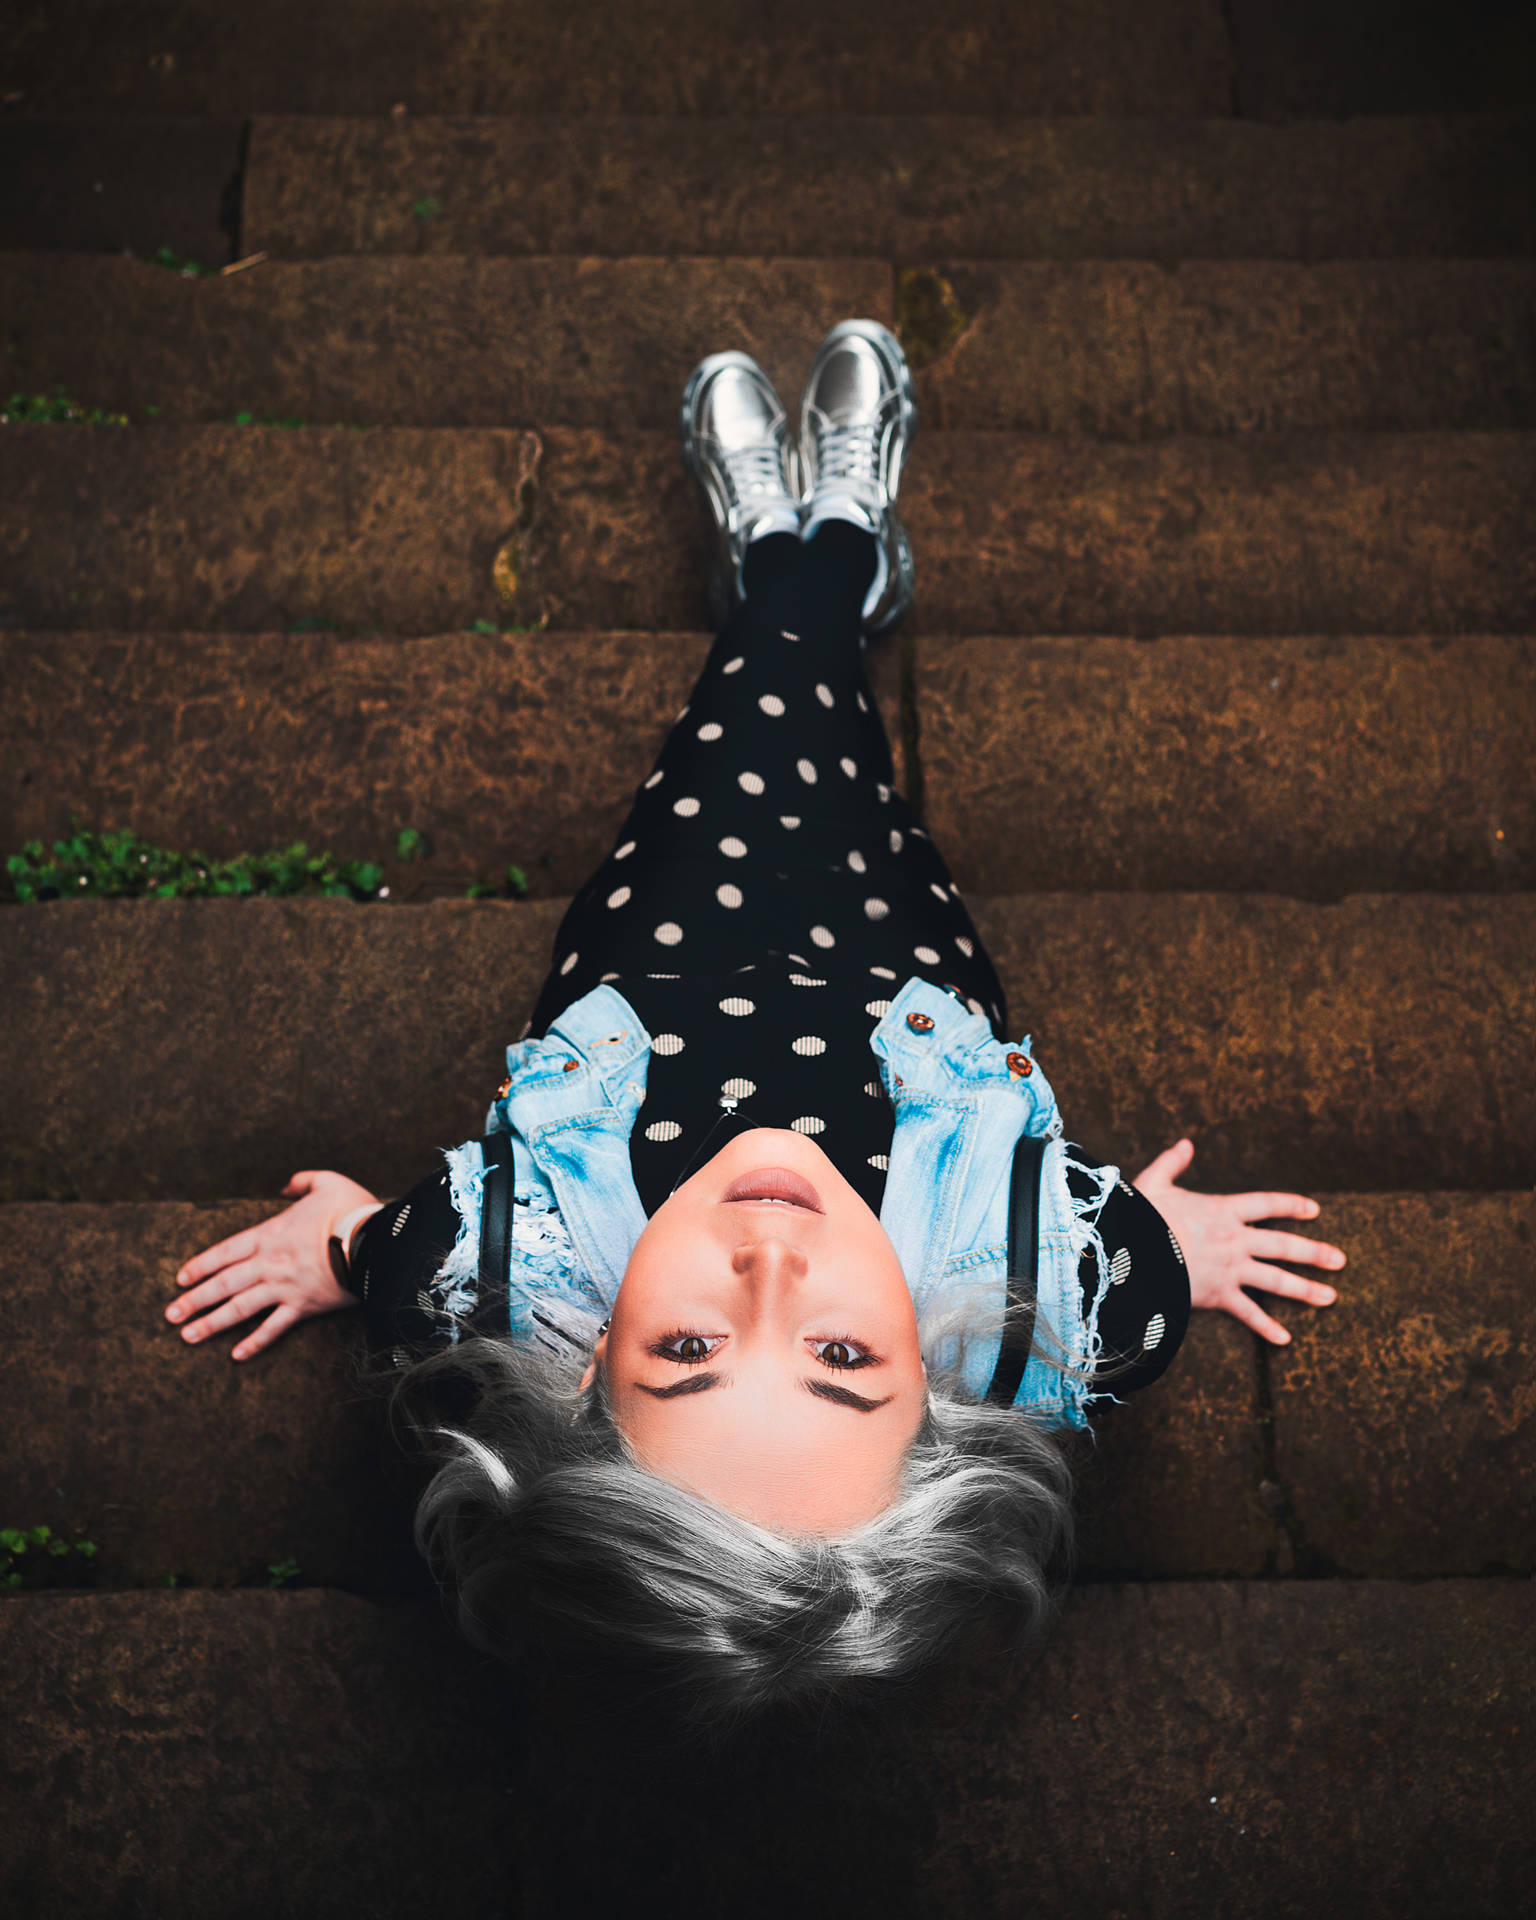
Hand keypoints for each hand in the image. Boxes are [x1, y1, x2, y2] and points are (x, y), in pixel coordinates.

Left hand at [165, 1169, 378, 1360]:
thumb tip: (286, 1186)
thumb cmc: (352, 1211)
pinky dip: (255, 1343)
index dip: (201, 1265)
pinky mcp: (304, 1307)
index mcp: (271, 1234)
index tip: (180, 1279)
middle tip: (170, 1315)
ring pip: (240, 1309)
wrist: (376, 1243)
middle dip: (194, 1300)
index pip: (225, 1252)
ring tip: (188, 1337)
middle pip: (224, 1284)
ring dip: (212, 1323)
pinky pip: (274, 1328)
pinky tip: (237, 1355)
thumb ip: (303, 1181)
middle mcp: (270, 1263)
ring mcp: (284, 1288)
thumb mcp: (328, 1182)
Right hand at [1131, 1139, 1344, 1344]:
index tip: (1314, 1210)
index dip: (1292, 1205)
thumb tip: (1186, 1144)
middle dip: (1315, 1253)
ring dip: (1306, 1289)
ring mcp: (1230, 1269)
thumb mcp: (1154, 1182)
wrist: (1130, 1251)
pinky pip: (1248, 1314)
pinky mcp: (1219, 1295)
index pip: (1267, 1204)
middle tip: (1340, 1260)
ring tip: (1331, 1297)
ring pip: (1277, 1281)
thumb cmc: (1140, 1216)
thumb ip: (1172, 1162)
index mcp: (1223, 1210)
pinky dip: (1266, 1328)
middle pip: (1284, 1246)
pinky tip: (1285, 1339)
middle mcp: (1235, 1240)